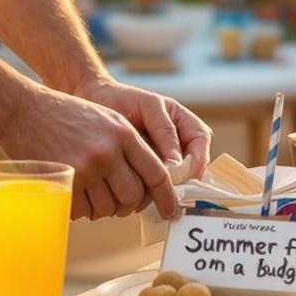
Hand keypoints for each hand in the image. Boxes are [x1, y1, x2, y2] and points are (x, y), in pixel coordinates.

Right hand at [0, 82, 179, 221]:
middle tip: (118, 202)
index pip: (156, 173)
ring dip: (102, 208)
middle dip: (127, 205)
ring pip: (108, 208)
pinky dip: (81, 209)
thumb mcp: (105, 119)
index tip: (170, 212)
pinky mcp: (64, 182)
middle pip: (133, 197)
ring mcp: (85, 168)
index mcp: (123, 134)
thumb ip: (128, 147)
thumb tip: (147, 184)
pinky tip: (74, 194)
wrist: (22, 110)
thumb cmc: (64, 114)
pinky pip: (83, 211)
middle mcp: (108, 152)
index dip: (166, 197)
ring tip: (90, 193)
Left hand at [74, 72, 210, 186]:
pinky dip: (152, 191)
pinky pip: (156, 183)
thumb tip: (177, 162)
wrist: (94, 103)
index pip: (200, 140)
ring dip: (168, 188)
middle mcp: (177, 140)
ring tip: (153, 194)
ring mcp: (163, 155)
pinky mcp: (146, 169)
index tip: (183, 173)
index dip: (197, 158)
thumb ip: (164, 130)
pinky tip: (140, 195)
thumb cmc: (120, 99)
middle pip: (194, 164)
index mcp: (183, 121)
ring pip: (177, 178)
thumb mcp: (147, 106)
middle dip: (184, 179)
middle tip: (170, 191)